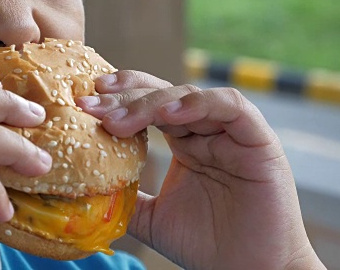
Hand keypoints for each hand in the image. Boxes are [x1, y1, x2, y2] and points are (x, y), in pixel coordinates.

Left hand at [77, 71, 324, 269]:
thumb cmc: (206, 245)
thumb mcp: (151, 217)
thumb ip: (123, 198)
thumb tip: (81, 189)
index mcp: (183, 141)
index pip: (147, 104)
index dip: (117, 97)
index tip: (84, 102)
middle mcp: (205, 131)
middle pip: (162, 94)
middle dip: (124, 96)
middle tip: (91, 105)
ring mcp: (231, 133)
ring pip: (189, 96)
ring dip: (150, 101)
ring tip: (117, 118)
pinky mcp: (258, 140)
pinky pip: (231, 106)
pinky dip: (198, 104)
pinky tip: (167, 116)